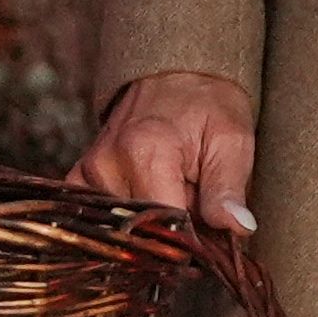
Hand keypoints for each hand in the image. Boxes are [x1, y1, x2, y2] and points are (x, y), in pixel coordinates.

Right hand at [79, 69, 257, 229]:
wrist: (175, 75)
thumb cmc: (208, 106)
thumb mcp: (232, 141)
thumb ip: (229, 188)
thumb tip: (237, 228)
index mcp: (146, 151)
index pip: (167, 228)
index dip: (193, 241)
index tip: (211, 238)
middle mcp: (107, 163)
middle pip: (143, 231)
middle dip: (173, 231)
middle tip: (195, 204)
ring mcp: (89, 171)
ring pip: (124, 229)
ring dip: (152, 223)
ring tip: (173, 193)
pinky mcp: (80, 177)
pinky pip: (98, 218)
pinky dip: (125, 218)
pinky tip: (146, 199)